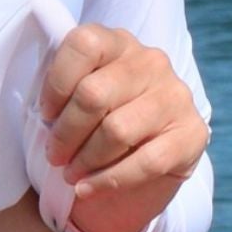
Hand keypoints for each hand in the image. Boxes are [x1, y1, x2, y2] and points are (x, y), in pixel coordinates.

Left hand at [39, 24, 210, 231]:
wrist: (138, 166)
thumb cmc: (95, 127)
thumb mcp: (75, 101)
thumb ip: (61, 93)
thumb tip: (39, 113)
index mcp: (117, 42)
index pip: (83, 44)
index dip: (56, 83)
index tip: (46, 115)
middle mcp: (151, 62)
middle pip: (94, 95)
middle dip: (65, 133)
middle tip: (54, 156)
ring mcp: (175, 96)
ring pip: (117, 130)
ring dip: (85, 160)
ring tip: (70, 174)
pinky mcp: (192, 134)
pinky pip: (145, 162)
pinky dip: (108, 180)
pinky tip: (87, 188)